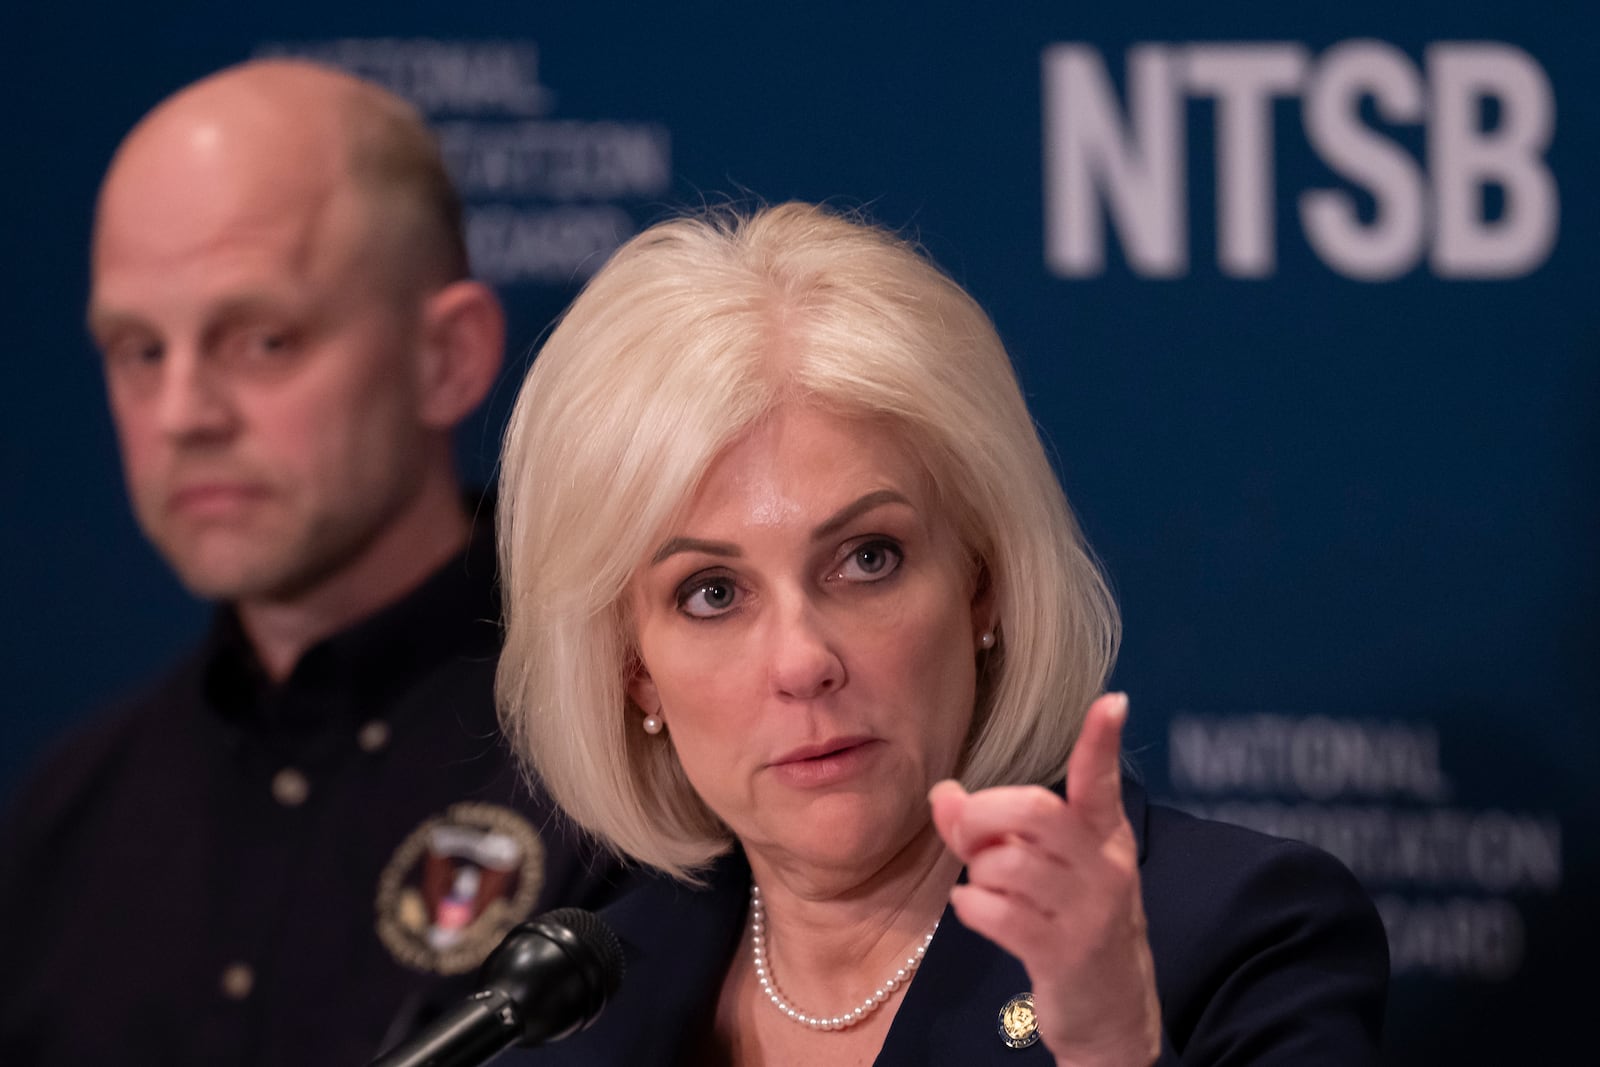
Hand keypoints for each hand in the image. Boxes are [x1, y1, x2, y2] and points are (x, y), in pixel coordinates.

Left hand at [929, 693, 1160, 1066]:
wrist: (1112, 1013)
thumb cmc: (1071, 921)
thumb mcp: (1045, 867)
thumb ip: (993, 825)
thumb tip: (942, 792)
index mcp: (1104, 836)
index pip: (1102, 781)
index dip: (1102, 741)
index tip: (1113, 701)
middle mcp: (1104, 868)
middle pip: (1035, 811)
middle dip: (983, 814)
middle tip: (971, 835)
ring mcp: (1087, 912)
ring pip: (1006, 862)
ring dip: (978, 871)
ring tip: (988, 886)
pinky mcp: (1063, 953)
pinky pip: (994, 911)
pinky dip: (971, 906)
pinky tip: (979, 911)